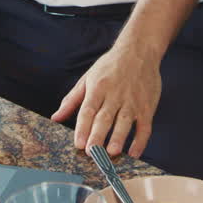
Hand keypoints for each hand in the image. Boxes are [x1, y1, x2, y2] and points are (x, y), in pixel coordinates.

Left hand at [50, 42, 160, 158]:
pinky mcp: (147, 106)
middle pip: (105, 117)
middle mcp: (115, 94)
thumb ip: (72, 100)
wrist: (139, 50)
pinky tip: (133, 152)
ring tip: (111, 152)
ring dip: (118, 137)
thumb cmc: (111, 65)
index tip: (78, 144)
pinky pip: (145, 125)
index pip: (88, 109)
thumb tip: (55, 118)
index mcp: (98, 87)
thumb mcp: (88, 78)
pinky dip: (140, 140)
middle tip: (92, 152)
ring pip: (125, 121)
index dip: (83, 127)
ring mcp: (132, 100)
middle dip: (98, 135)